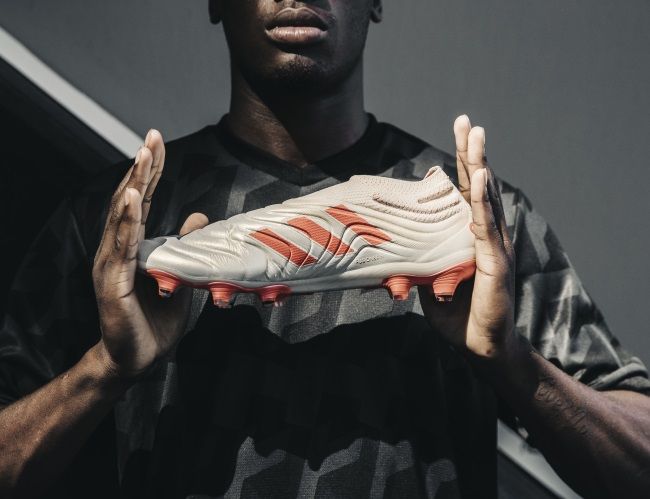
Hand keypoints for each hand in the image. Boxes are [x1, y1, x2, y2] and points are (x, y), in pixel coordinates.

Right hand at [92, 130, 207, 379]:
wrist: (139, 359)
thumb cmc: (157, 319)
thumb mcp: (181, 274)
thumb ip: (187, 246)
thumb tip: (199, 217)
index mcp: (134, 246)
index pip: (141, 201)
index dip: (150, 171)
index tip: (157, 142)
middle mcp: (118, 250)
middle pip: (128, 201)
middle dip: (141, 168)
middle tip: (151, 137)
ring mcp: (112, 266)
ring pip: (122, 218)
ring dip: (133, 185)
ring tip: (142, 157)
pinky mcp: (113, 284)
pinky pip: (122, 248)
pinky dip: (126, 221)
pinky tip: (130, 198)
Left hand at [420, 115, 515, 359]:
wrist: (481, 346)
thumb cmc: (457, 315)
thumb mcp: (429, 282)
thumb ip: (419, 260)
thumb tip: (396, 246)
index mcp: (471, 236)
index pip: (465, 193)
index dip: (462, 163)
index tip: (459, 133)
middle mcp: (487, 235)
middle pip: (478, 186)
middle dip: (472, 152)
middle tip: (466, 122)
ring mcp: (494, 246)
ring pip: (485, 199)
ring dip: (478, 166)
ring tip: (475, 137)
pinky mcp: (495, 262)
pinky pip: (486, 227)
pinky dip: (481, 200)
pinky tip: (480, 177)